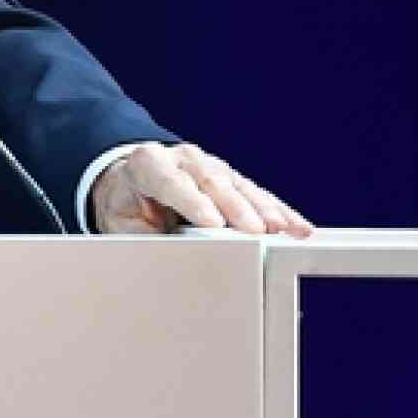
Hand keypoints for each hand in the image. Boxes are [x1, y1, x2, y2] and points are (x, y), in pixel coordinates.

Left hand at [91, 142, 311, 237]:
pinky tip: (297, 226)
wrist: (130, 181)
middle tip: (255, 231)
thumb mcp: (120, 223)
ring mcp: (210, 165)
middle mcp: (183, 159)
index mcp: (149, 164)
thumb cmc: (127, 204)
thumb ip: (143, 237)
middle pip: (212, 182)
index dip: (194, 203)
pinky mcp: (231, 178)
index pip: (172, 183)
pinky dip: (278, 211)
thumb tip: (170, 258)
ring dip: (265, 210)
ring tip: (284, 230)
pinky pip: (257, 195)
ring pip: (240, 186)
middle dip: (236, 208)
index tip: (213, 223)